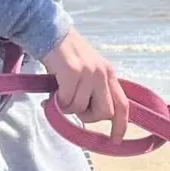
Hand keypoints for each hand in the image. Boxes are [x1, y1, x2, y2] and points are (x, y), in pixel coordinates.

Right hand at [40, 27, 128, 142]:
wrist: (46, 30)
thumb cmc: (64, 55)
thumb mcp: (87, 70)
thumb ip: (94, 90)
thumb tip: (89, 114)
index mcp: (110, 74)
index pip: (123, 105)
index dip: (121, 125)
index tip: (115, 140)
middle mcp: (103, 73)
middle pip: (105, 112)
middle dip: (89, 117)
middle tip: (74, 107)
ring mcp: (89, 72)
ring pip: (82, 108)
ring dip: (68, 107)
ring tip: (60, 93)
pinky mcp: (72, 71)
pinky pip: (67, 100)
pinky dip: (58, 102)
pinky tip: (53, 93)